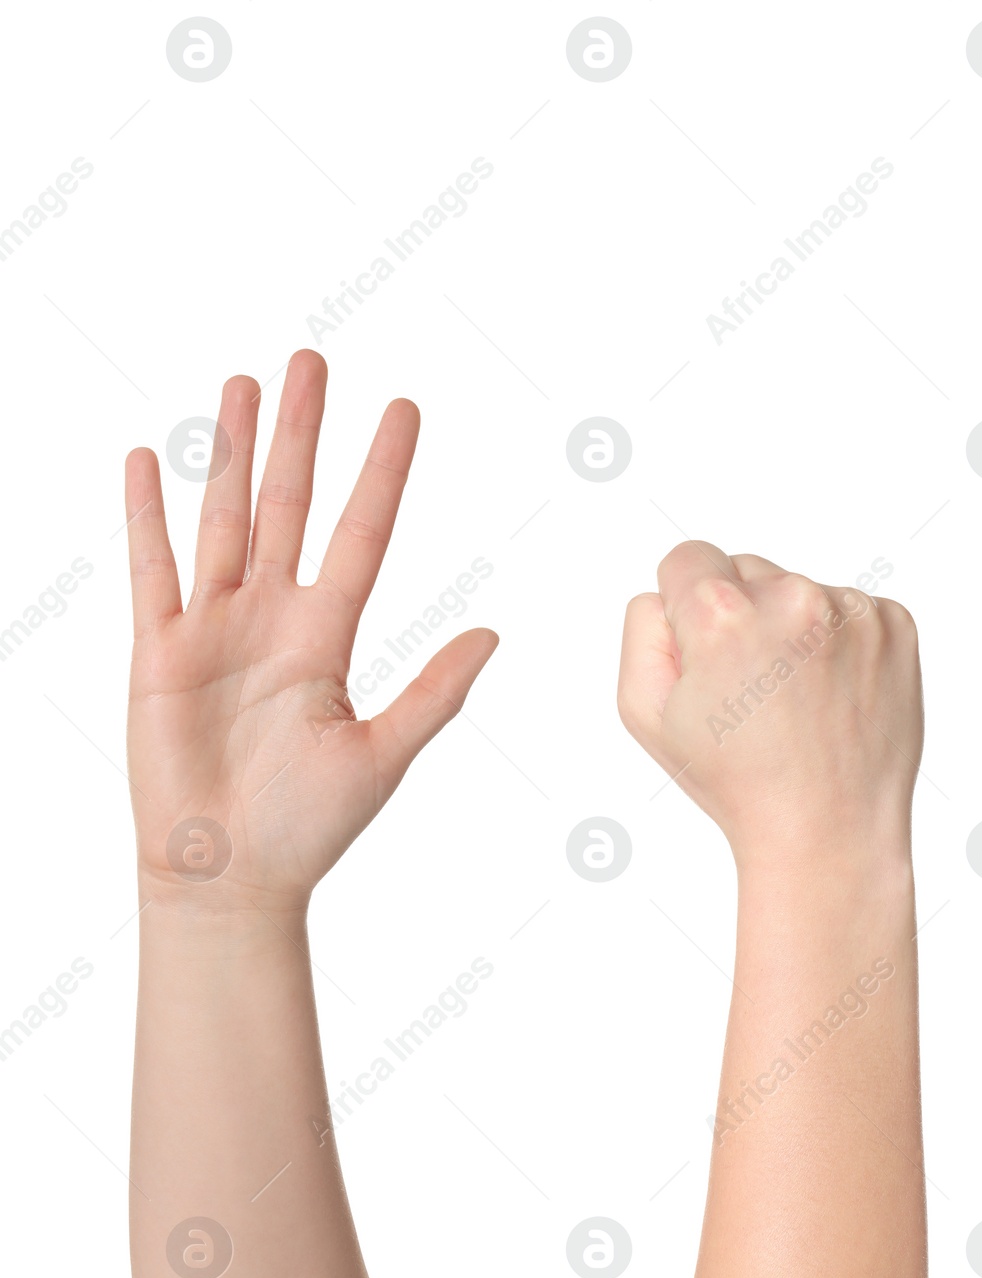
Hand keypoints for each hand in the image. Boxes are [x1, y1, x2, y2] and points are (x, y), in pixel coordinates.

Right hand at [124, 349, 496, 915]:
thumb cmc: (310, 826)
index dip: (381, 471)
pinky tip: (152, 457)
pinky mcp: (159, 651)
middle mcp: (274, 616)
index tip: (403, 410)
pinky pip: (153, 569)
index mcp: (329, 635)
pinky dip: (148, 514)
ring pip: (225, 518)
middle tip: (315, 359)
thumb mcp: (383, 752)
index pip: (362, 531)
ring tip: (245, 385)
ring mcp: (214, 627)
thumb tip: (495, 632)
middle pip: (291, 504)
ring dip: (232, 452)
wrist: (230, 876)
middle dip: (303, 433)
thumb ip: (435, 691)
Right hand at [617, 542, 921, 866]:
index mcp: (721, 613)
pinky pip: (848, 612)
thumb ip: (644, 626)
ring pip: (800, 592)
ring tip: (796, 701)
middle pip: (747, 570)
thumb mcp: (644, 711)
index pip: (686, 559)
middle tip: (753, 693)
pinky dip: (840, 645)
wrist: (831, 830)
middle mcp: (792, 598)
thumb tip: (672, 590)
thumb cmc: (736, 781)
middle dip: (742, 618)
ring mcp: (851, 611)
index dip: (686, 614)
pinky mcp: (895, 625)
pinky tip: (832, 696)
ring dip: (793, 631)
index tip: (708, 662)